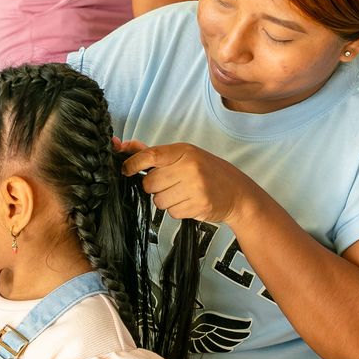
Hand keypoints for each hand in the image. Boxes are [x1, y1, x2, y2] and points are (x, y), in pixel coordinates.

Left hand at [121, 142, 254, 223]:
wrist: (237, 192)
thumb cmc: (205, 171)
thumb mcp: (183, 155)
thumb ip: (152, 152)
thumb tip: (121, 146)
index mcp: (184, 151)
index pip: (151, 155)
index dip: (133, 163)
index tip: (126, 170)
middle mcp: (189, 167)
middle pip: (150, 183)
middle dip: (154, 187)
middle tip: (169, 183)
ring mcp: (195, 187)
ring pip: (158, 201)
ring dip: (165, 200)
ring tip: (181, 193)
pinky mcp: (199, 205)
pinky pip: (172, 212)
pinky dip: (177, 209)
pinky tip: (189, 201)